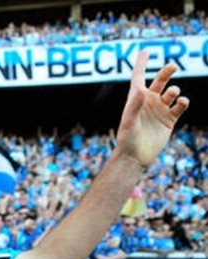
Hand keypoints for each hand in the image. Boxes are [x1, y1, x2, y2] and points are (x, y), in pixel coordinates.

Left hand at [115, 51, 188, 167]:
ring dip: (174, 91)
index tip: (146, 50)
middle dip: (166, 72)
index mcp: (135, 98)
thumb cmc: (127, 139)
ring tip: (172, 95)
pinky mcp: (169, 119)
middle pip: (160, 80)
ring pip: (171, 92)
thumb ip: (134, 105)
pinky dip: (183, 101)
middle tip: (173, 67)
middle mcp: (148, 101)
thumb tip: (142, 90)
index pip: (138, 76)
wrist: (136, 156)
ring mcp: (160, 110)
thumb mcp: (129, 122)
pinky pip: (180, 106)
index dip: (141, 63)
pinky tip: (181, 102)